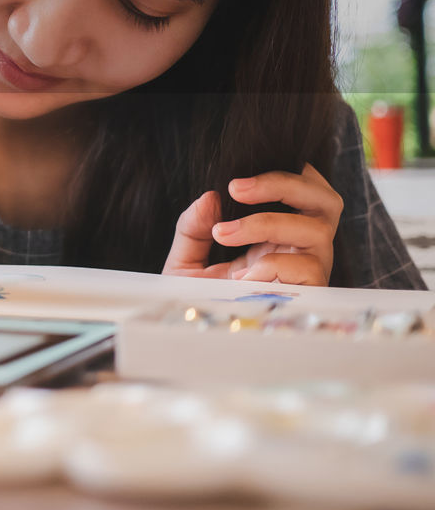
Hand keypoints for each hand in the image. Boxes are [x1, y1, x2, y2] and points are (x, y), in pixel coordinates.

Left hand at [162, 164, 341, 285]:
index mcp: (277, 232)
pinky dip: (274, 265)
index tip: (237, 179)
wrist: (195, 336)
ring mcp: (308, 271)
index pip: (306, 190)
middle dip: (283, 185)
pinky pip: (309, 270)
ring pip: (317, 231)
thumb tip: (209, 197)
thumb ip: (193, 226)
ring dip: (267, 223)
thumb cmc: (197, 298)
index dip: (289, 174)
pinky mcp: (311, 297)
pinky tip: (242, 275)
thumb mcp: (185, 259)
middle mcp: (300, 247)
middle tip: (236, 189)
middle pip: (324, 200)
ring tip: (225, 234)